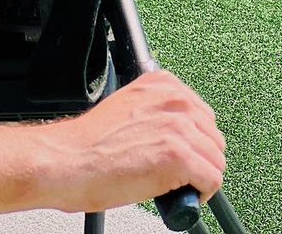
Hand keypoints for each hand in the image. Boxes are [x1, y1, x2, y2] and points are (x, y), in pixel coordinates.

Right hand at [41, 70, 225, 212]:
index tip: (185, 156)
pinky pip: (212, 178)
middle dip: (201, 159)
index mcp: (164, 84)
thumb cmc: (88, 144)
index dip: (195, 142)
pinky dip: (203, 192)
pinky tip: (183, 197)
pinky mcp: (179, 156)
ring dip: (202, 177)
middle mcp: (175, 100)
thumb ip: (157, 112)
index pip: (203, 115)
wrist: (65, 162)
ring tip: (179, 187)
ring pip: (216, 159)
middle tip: (181, 176)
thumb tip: (179, 134)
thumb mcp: (130, 108)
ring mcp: (179, 127)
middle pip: (213, 137)